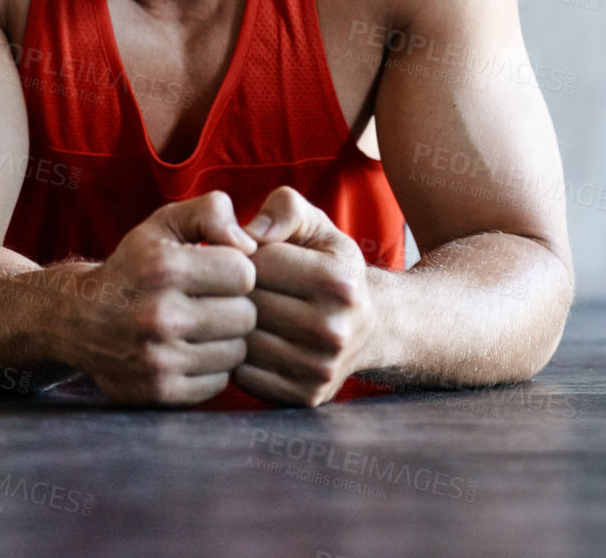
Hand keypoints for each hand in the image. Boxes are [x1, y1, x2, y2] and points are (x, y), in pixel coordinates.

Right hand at [55, 191, 259, 405]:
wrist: (77, 319)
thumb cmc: (134, 267)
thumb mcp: (163, 224)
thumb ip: (211, 212)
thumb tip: (249, 244)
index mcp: (163, 268)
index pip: (245, 273)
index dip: (235, 269)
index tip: (215, 271)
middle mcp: (159, 316)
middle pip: (246, 316)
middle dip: (233, 305)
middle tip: (208, 301)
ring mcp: (158, 360)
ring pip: (237, 352)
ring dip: (223, 339)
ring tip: (198, 326)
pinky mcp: (160, 393)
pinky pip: (219, 382)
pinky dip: (209, 368)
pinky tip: (187, 351)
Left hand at [233, 186, 376, 406]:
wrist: (372, 326)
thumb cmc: (330, 267)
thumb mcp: (318, 226)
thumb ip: (285, 208)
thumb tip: (248, 234)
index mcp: (337, 281)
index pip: (256, 263)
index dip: (243, 256)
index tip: (250, 259)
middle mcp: (334, 330)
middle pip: (249, 304)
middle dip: (236, 291)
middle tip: (241, 287)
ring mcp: (320, 368)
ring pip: (243, 341)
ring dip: (233, 325)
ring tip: (246, 311)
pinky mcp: (305, 396)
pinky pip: (245, 375)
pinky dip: (239, 357)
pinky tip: (251, 341)